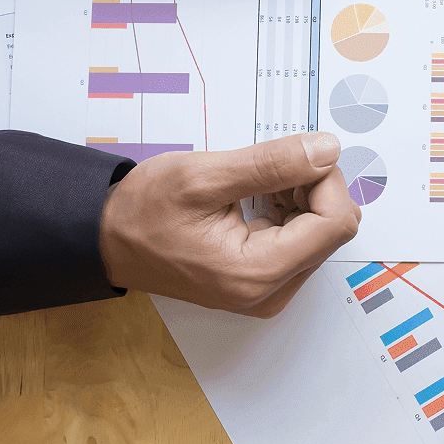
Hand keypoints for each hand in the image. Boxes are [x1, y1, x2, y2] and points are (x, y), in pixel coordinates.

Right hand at [99, 132, 361, 316]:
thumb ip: (273, 164)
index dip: (324, 179)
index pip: (336, 222)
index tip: (295, 157)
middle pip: (332, 227)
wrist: (107, 241)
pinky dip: (289, 208)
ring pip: (321, 230)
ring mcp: (269, 290)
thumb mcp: (204, 175)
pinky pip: (302, 238)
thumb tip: (327, 151)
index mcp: (257, 274)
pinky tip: (257, 196)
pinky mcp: (265, 281)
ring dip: (300, 195)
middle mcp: (270, 292)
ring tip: (254, 183)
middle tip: (267, 168)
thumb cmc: (143, 212)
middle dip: (312, 186)